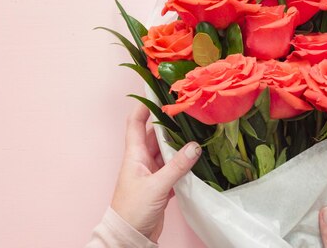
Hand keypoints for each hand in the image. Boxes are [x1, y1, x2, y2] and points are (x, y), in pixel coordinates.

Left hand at [111, 104, 201, 241]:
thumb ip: (177, 166)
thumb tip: (195, 147)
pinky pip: (172, 169)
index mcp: (134, 155)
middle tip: (187, 113)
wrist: (130, 236)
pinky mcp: (159, 187)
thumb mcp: (157, 186)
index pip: (135, 123)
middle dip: (169, 124)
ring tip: (196, 133)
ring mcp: (150, 174)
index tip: (157, 92)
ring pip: (165, 153)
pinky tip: (196, 161)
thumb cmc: (134, 210)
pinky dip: (183, 165)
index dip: (144, 106)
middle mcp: (141, 161)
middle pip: (155, 136)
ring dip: (178, 146)